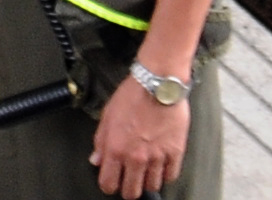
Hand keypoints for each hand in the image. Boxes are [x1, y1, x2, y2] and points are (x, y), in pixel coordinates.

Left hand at [92, 78, 189, 198]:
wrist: (158, 83)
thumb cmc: (132, 95)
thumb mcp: (107, 115)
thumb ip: (100, 141)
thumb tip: (96, 159)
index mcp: (115, 148)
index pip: (108, 184)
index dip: (109, 184)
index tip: (112, 181)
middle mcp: (136, 157)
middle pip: (131, 192)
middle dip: (128, 188)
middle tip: (130, 179)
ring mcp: (157, 157)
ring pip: (152, 186)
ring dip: (148, 180)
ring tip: (146, 169)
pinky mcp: (175, 153)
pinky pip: (170, 176)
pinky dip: (165, 173)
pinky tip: (161, 164)